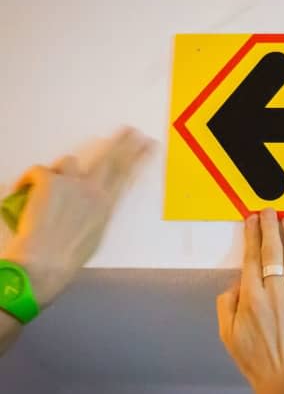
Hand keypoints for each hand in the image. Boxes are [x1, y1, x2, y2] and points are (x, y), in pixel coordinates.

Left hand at [2, 127, 152, 306]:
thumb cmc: (68, 257)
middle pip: (111, 158)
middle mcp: (93, 190)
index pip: (127, 174)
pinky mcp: (49, 181)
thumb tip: (94, 204)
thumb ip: (97, 213)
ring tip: (50, 186)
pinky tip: (25, 191)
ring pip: (68, 162)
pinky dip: (30, 180)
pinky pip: (39, 171)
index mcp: (106, 205)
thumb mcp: (95, 235)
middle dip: (122, 142)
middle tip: (129, 130)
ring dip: (60, 171)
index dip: (139, 157)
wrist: (44, 262)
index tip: (148, 144)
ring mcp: (71, 183)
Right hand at [217, 209, 283, 393]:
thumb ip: (227, 305)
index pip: (251, 257)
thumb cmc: (258, 359)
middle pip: (272, 251)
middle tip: (269, 211)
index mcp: (252, 298)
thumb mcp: (228, 334)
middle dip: (270, 227)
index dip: (251, 235)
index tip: (251, 220)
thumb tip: (236, 282)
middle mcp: (275, 291)